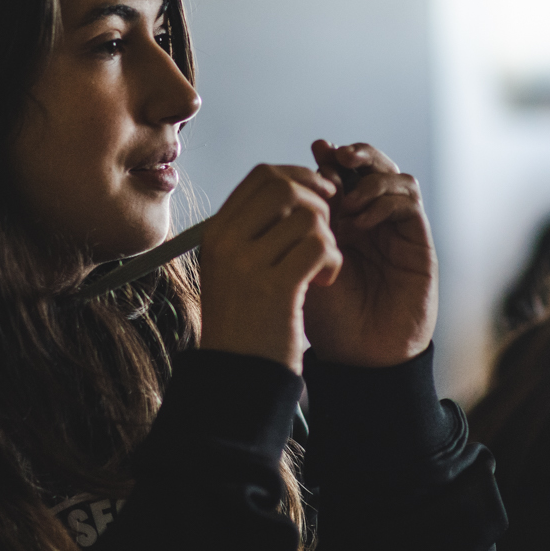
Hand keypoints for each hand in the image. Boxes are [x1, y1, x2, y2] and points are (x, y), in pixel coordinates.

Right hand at [198, 164, 342, 371]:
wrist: (237, 375)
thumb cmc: (245, 322)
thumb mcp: (235, 268)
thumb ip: (257, 228)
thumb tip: (296, 188)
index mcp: (216, 233)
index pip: (262, 175)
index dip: (299, 178)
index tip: (318, 198)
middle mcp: (226, 242)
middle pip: (285, 186)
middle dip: (318, 202)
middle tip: (325, 231)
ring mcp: (248, 264)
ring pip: (308, 216)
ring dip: (328, 238)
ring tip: (320, 266)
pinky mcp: (276, 287)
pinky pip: (320, 246)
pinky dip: (332, 261)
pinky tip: (323, 281)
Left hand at [301, 140, 437, 366]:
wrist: (360, 357)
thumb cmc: (328, 319)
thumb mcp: (303, 264)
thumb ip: (301, 226)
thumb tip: (287, 181)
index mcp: (339, 221)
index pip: (340, 171)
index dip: (329, 157)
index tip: (314, 152)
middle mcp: (370, 220)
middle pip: (371, 165)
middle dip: (354, 154)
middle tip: (334, 156)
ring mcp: (395, 230)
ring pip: (395, 176)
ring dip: (370, 177)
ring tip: (346, 200)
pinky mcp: (417, 242)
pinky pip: (409, 202)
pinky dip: (385, 200)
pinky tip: (362, 221)